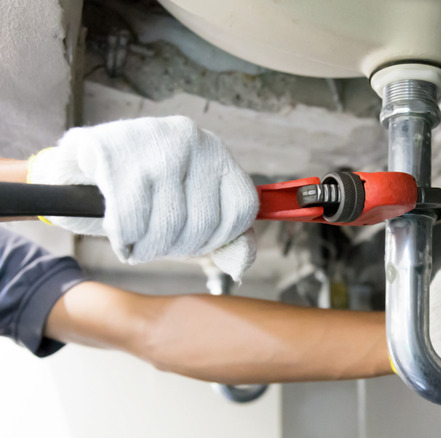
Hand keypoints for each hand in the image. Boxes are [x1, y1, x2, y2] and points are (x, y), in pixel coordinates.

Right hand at [28, 116, 258, 279]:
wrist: (83, 166)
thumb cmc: (146, 194)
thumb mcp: (192, 210)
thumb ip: (226, 238)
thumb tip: (240, 266)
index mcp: (218, 153)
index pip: (242, 209)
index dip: (219, 239)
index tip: (195, 242)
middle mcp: (193, 141)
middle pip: (204, 223)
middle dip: (177, 247)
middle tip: (156, 244)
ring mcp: (154, 143)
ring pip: (167, 226)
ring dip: (148, 249)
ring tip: (138, 240)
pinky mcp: (115, 152)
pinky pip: (130, 222)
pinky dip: (124, 240)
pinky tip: (120, 232)